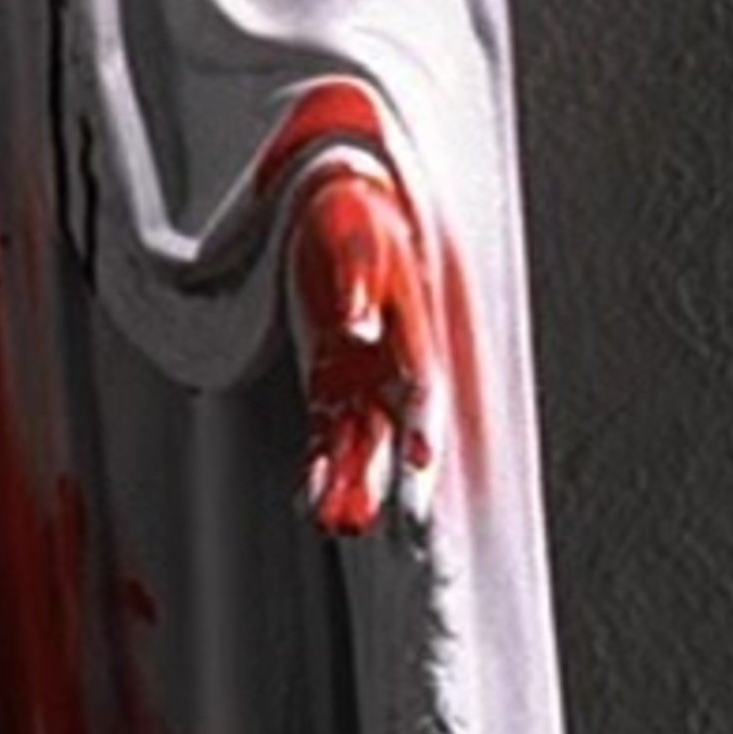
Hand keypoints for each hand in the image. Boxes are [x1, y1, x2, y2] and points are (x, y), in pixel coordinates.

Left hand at [289, 163, 438, 537]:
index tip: (421, 464)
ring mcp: (361, 380)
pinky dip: (319, 469)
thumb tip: (359, 326)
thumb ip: (358, 286)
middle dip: (402, 482)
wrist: (336, 201)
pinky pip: (327, 437)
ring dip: (355, 487)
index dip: (425, 430)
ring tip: (341, 526)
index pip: (423, 391)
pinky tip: (308, 501)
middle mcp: (392, 366)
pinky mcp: (330, 385)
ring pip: (363, 446)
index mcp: (412, 330)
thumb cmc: (354, 217)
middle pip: (397, 433)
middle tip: (408, 532)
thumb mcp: (355, 240)